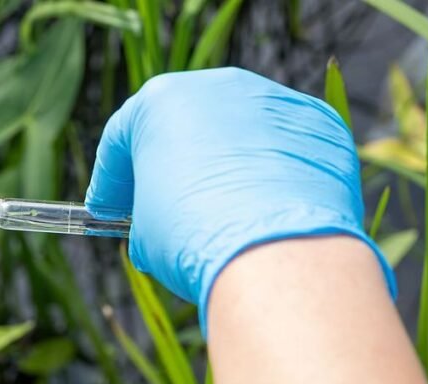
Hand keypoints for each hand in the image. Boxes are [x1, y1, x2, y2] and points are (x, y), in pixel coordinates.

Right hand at [86, 67, 394, 328]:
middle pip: (183, 125)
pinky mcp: (319, 124)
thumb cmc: (192, 236)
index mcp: (159, 100)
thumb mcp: (145, 231)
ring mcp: (274, 100)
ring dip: (224, 166)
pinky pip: (285, 149)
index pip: (122, 137)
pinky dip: (272, 174)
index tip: (108, 210)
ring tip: (223, 212)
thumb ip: (147, 211)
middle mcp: (218, 86)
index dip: (111, 180)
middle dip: (170, 163)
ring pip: (239, 133)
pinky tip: (267, 213)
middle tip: (161, 207)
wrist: (274, 252)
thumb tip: (161, 224)